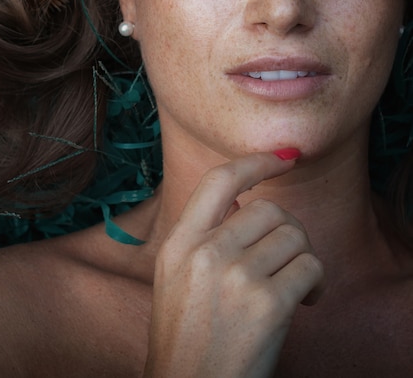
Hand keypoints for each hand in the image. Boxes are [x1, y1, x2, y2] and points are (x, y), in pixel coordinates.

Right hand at [144, 153, 324, 377]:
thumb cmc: (187, 337)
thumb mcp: (176, 276)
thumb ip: (204, 236)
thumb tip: (247, 202)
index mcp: (180, 243)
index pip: (220, 180)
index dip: (255, 162)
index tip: (284, 156)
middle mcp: (205, 253)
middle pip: (268, 209)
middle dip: (288, 229)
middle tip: (286, 256)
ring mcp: (236, 277)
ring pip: (294, 234)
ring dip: (303, 256)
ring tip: (296, 283)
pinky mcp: (268, 304)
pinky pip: (311, 266)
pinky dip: (316, 282)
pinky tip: (306, 301)